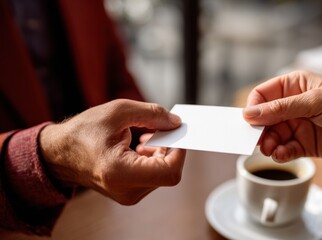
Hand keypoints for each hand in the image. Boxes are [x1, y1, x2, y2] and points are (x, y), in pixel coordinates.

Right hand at [39, 99, 185, 204]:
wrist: (59, 155)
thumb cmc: (83, 132)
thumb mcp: (118, 111)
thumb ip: (152, 114)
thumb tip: (176, 122)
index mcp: (120, 172)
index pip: (169, 171)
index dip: (180, 150)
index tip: (176, 131)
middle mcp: (126, 190)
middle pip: (168, 172)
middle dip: (170, 147)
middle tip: (160, 128)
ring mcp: (128, 195)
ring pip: (163, 174)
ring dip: (162, 152)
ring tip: (146, 136)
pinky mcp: (129, 192)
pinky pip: (153, 176)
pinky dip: (154, 159)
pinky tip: (142, 146)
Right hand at [243, 71, 321, 161]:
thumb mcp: (315, 101)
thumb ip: (281, 109)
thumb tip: (251, 113)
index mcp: (294, 86)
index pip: (263, 95)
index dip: (254, 107)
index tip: (249, 121)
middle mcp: (293, 105)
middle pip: (265, 118)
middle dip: (260, 129)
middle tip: (257, 140)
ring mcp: (299, 125)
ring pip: (273, 135)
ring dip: (269, 143)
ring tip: (270, 149)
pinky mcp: (306, 143)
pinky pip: (286, 149)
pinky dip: (281, 153)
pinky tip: (282, 154)